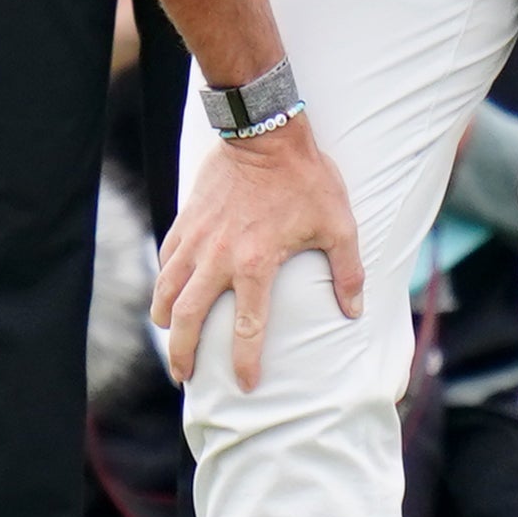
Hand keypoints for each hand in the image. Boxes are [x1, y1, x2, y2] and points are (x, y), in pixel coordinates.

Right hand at [154, 115, 364, 391]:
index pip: (247, 328)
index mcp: (256, 265)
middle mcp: (219, 258)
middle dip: (184, 353)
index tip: (245, 385)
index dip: (245, 362)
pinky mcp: (186, 219)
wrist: (264, 132)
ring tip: (169, 336)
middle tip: (185, 375)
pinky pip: (166, 258)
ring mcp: (197, 239)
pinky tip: (167, 291)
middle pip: (189, 318)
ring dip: (165, 319)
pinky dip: (164, 280)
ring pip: (167, 290)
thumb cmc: (305, 178)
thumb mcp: (338, 224)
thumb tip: (354, 310)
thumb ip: (347, 271)